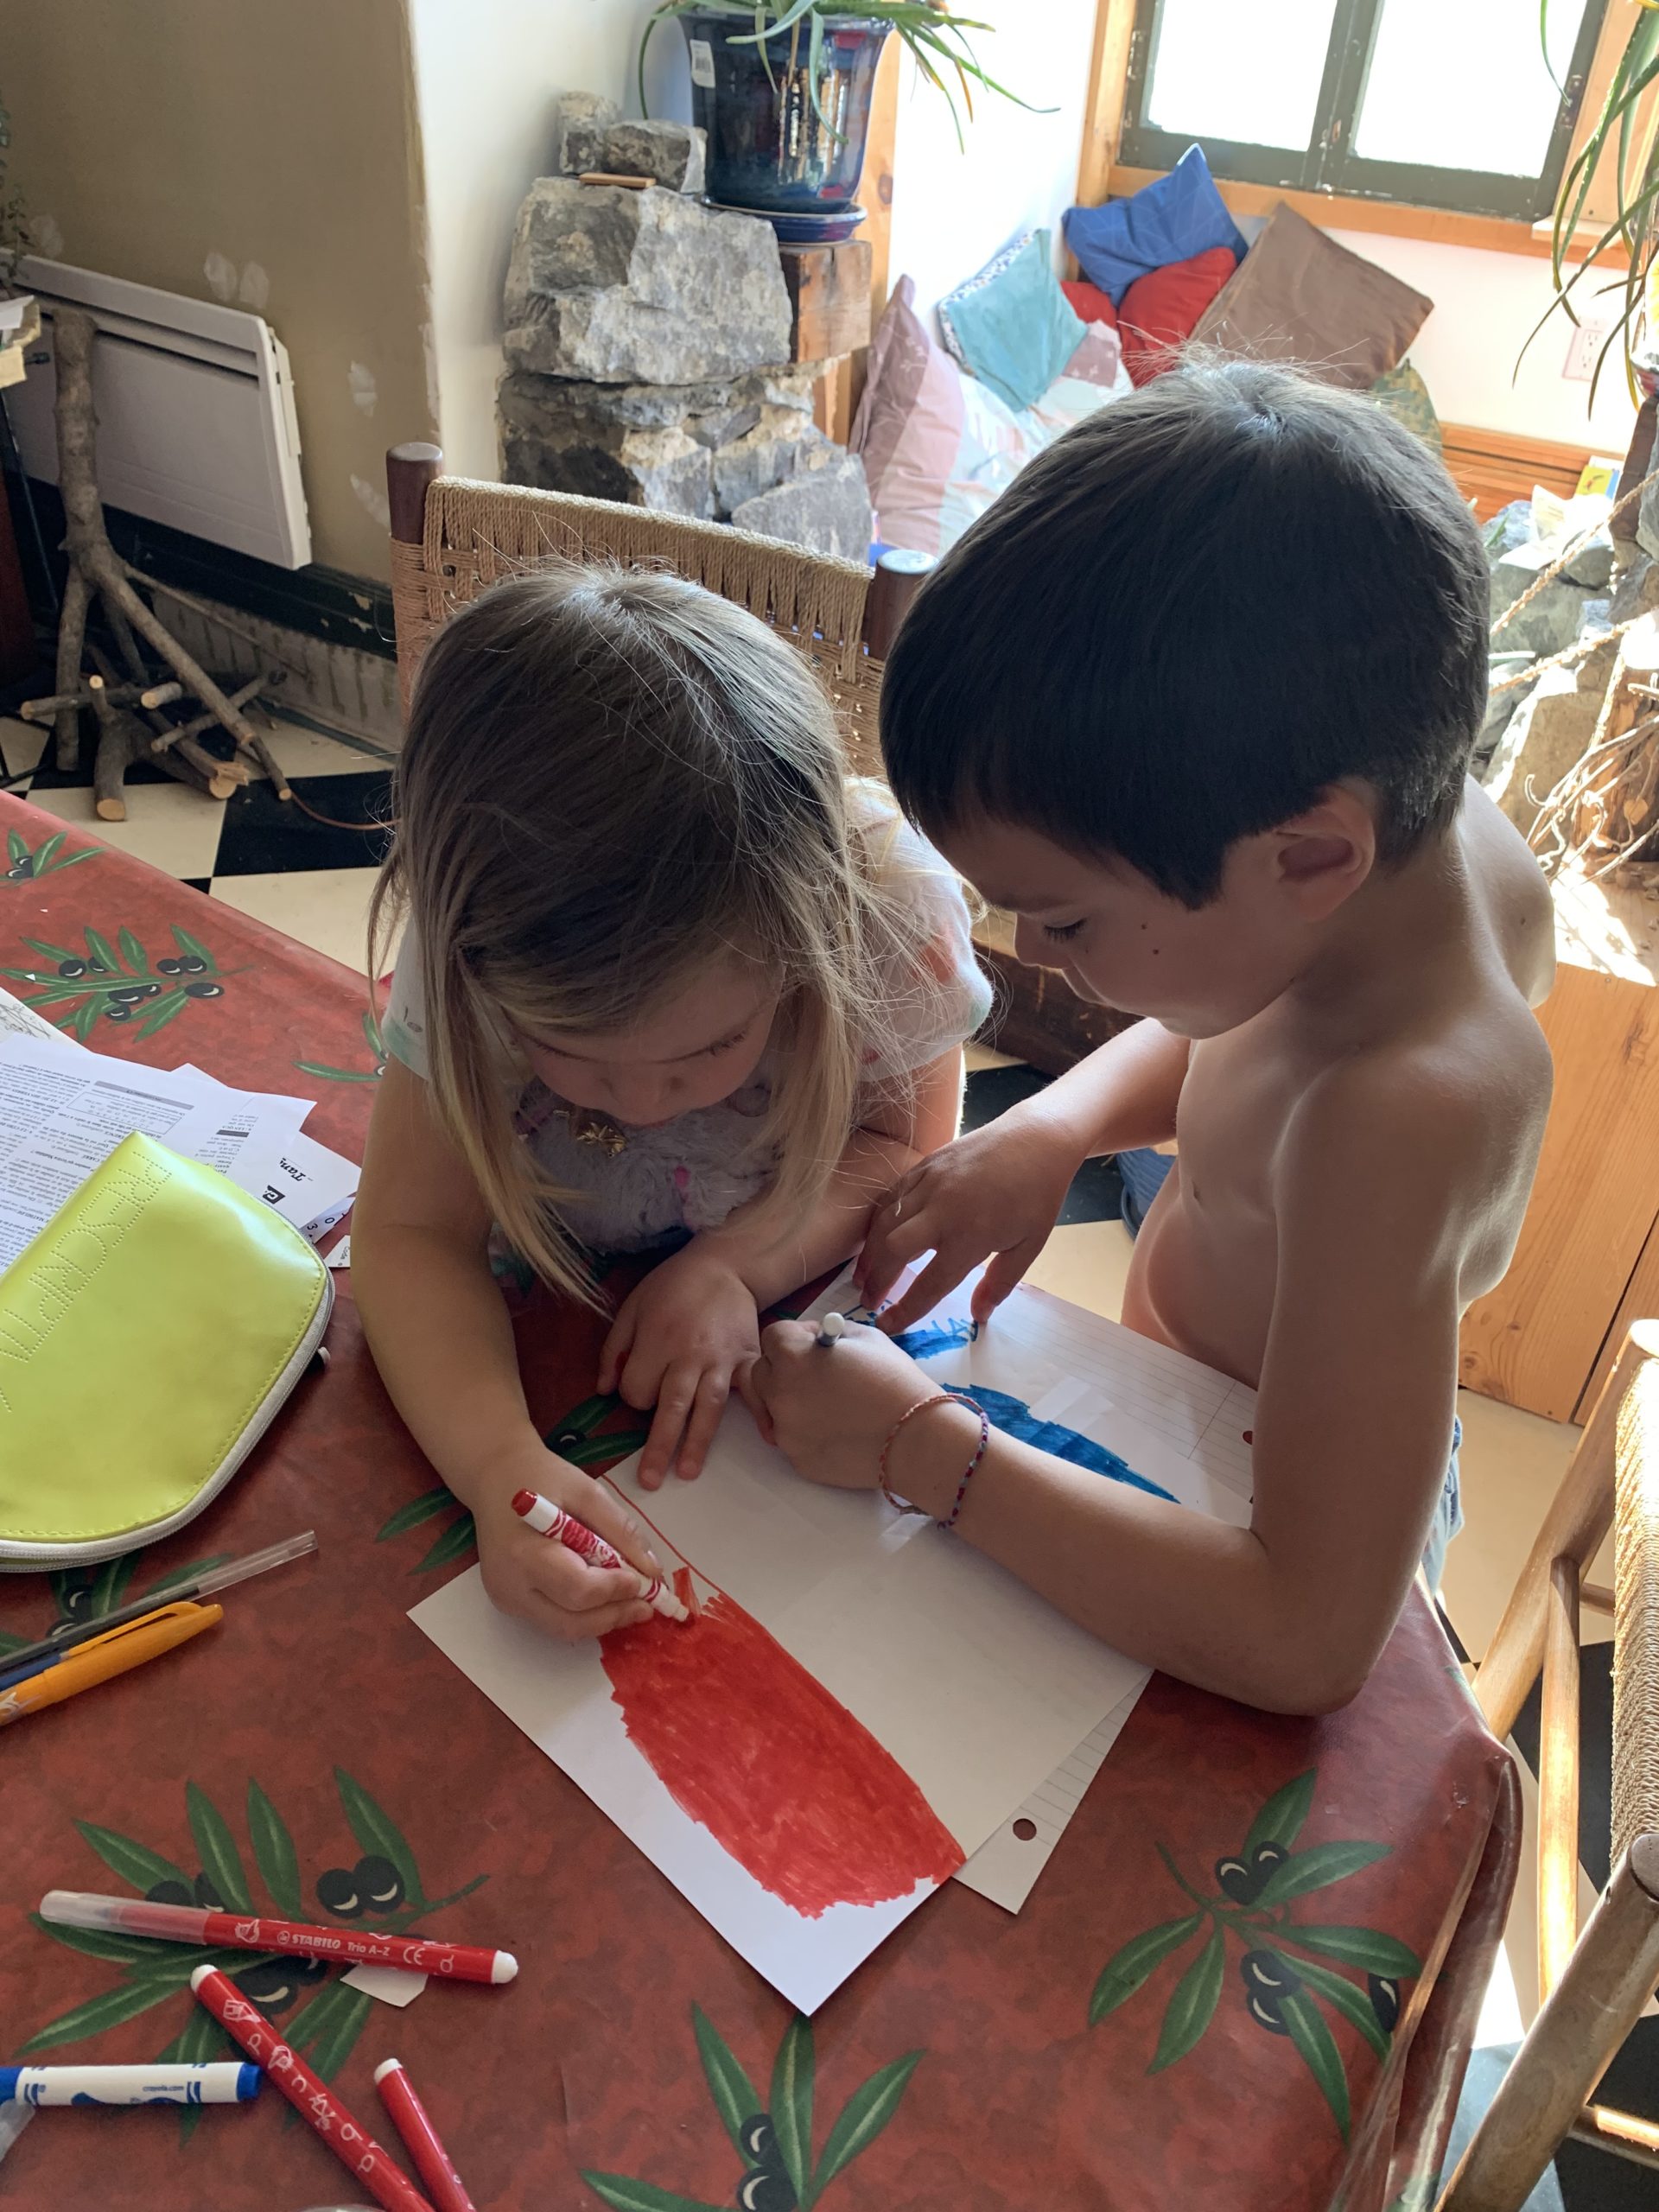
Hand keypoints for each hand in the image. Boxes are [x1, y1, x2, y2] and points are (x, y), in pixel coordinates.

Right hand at [475, 1449, 660, 1641]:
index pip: (578, 1589)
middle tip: (647, 1606)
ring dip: (602, 1620)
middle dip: (614, 1615)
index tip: (644, 1580)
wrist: (495, 1476)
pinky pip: (553, 1620)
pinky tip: (604, 1598)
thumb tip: (652, 1571)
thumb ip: (620, 1530)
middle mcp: (510, 1585)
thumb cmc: (541, 1477)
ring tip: (632, 1604)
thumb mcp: (587, 1492)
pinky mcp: (509, 1603)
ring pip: (563, 1629)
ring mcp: (506, 1599)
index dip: (615, 1590)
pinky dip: (584, 1615)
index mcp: (525, 1552)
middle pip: (570, 1622)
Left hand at [598, 1243, 762, 1487]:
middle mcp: (688, 1356)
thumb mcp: (631, 1307)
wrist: (723, 1264)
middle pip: (670, 1408)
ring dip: (697, 1443)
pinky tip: (771, 1438)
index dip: (634, 1396)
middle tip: (650, 1481)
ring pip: (707, 1408)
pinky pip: (755, 1389)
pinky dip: (765, 1413)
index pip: (638, 1390)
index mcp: (656, 1342)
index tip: (639, 1391)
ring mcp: (721, 1360)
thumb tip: (604, 1391)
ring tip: (688, 1473)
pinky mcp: (746, 1359)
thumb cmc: (672, 1286)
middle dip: (659, 1446)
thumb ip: (614, 1349)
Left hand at [751, 1318, 936, 1492]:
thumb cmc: (895, 1382)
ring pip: (772, 1407)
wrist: (916, 1439)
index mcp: (794, 1357)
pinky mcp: (796, 1459)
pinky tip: (837, 1429)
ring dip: (790, 1401)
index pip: (773, 1336)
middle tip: (816, 1376)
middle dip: (782, 1369)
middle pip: (760, 1372)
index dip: (794, 1338)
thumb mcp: (864, 1337)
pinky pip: (791, 1437)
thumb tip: (810, 1339)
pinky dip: (806, 1431)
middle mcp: (779, 1392)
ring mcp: (785, 1430)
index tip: (814, 1346)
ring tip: (828, 1405)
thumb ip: (826, 1333)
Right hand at [856, 1103, 1086, 1333]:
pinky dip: (877, 1219)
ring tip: (863, 1275)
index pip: (930, 1283)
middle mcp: (943, 1209)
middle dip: (875, 1279)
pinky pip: (891, 1196)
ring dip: (868, 1252)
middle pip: (892, 1249)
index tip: (887, 1326)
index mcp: (971, 1235)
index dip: (905, 1309)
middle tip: (868, 1301)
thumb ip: (999, 1283)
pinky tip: (874, 1237)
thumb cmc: (1037, 1196)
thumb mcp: (1028, 1246)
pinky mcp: (924, 1165)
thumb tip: (979, 1317)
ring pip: (885, 1221)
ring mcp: (930, 1183)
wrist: (1037, 1139)